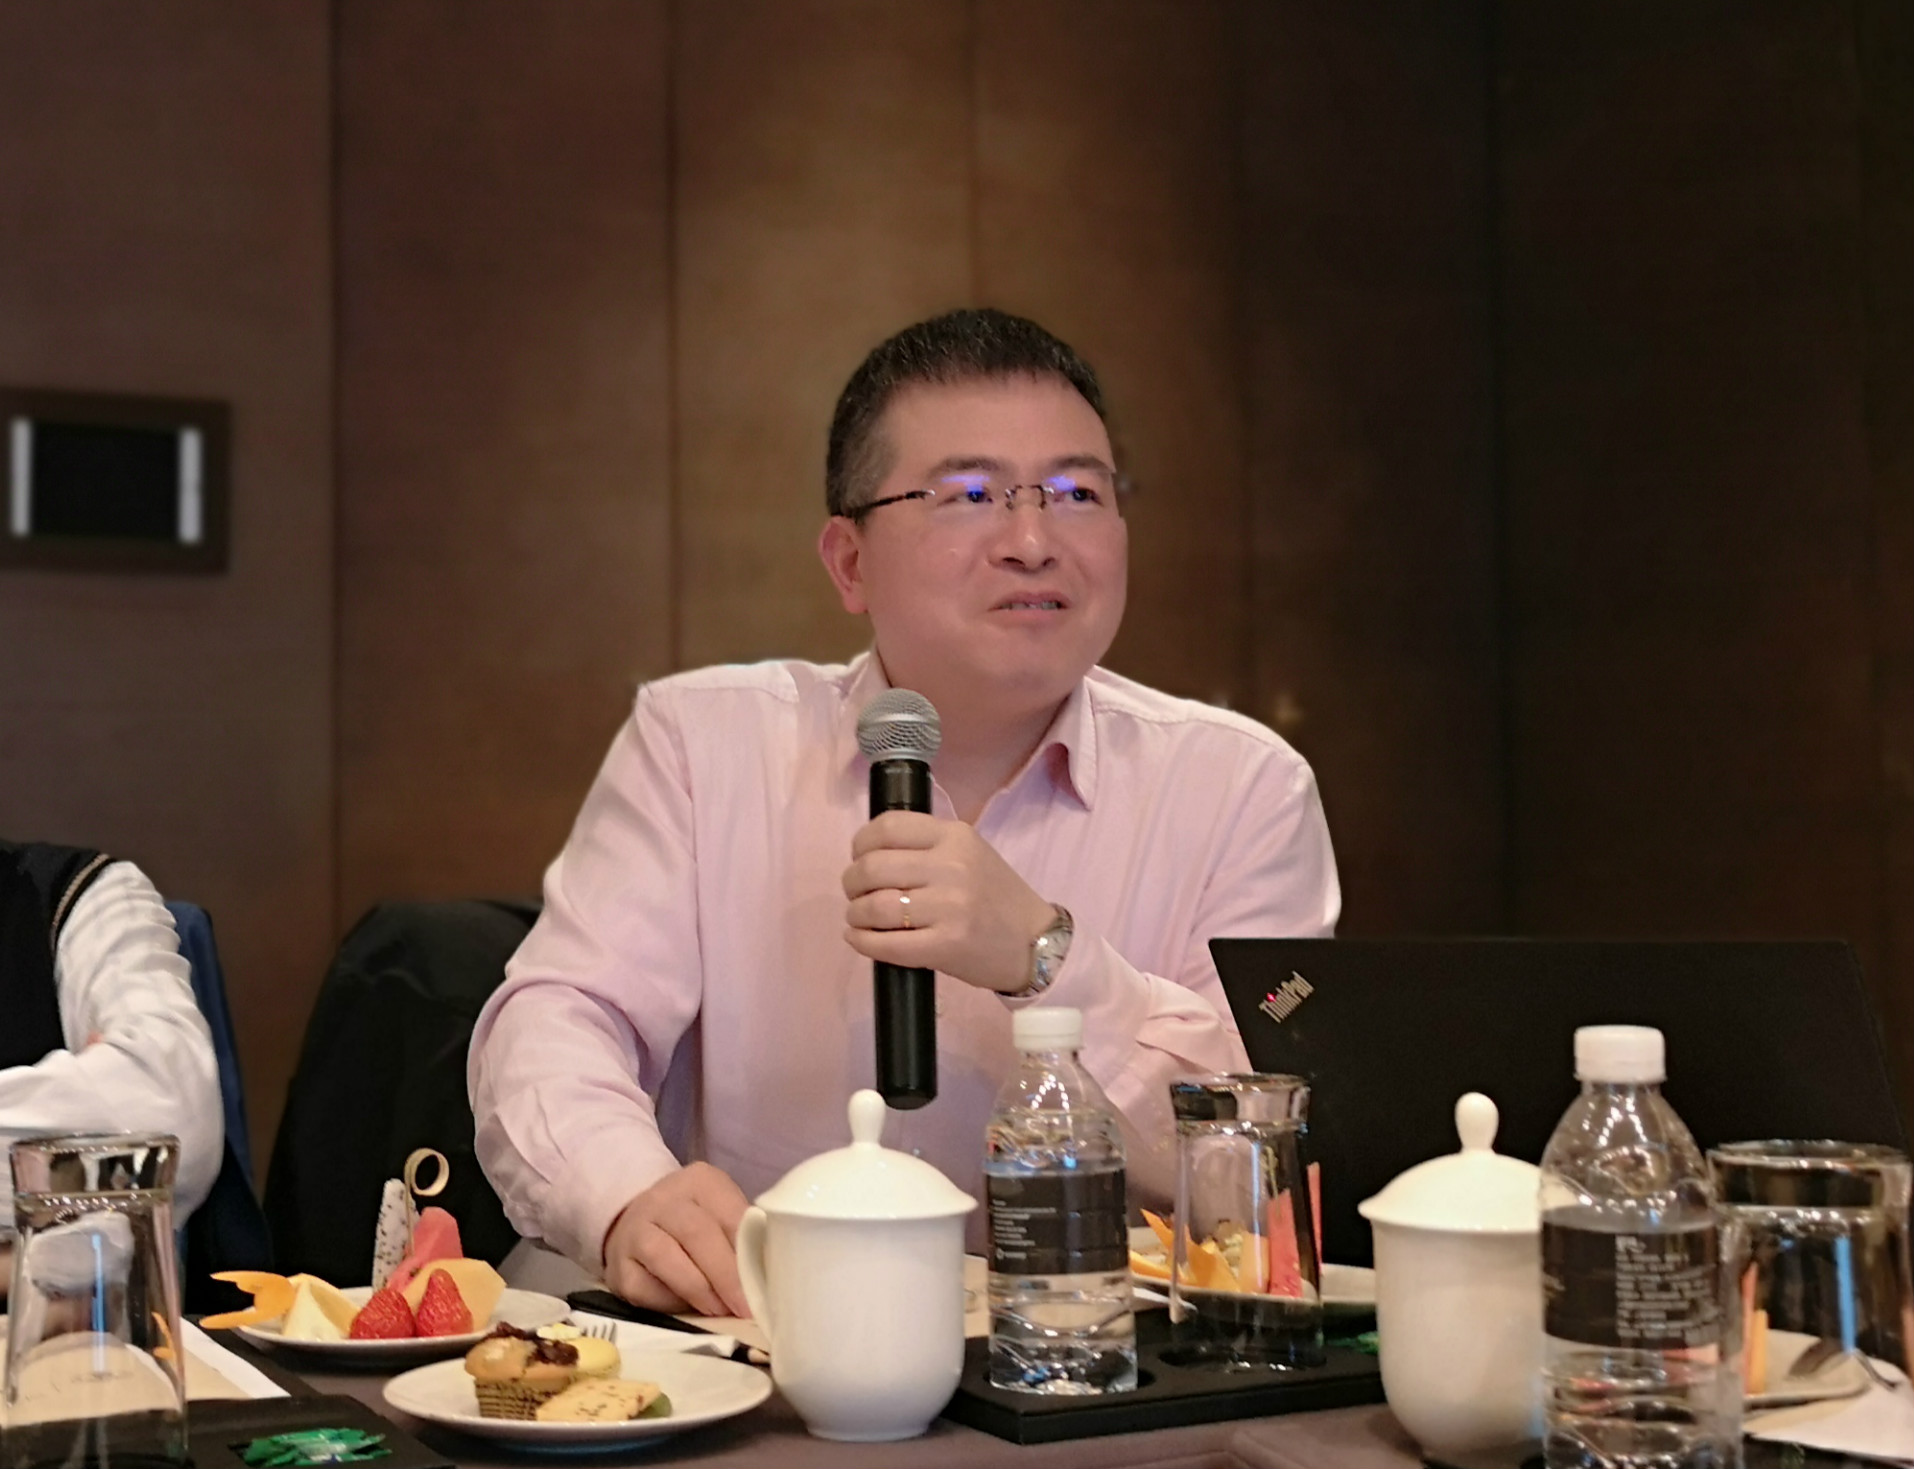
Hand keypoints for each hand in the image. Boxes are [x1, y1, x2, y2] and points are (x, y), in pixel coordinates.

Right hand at [601, 1163, 750, 1317]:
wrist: (635, 1225)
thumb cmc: (695, 1225)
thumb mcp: (722, 1215)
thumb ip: (743, 1237)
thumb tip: (768, 1278)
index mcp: (700, 1182)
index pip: (729, 1213)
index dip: (748, 1251)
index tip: (765, 1284)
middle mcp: (663, 1199)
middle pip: (697, 1233)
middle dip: (725, 1275)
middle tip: (746, 1307)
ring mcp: (635, 1231)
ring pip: (665, 1257)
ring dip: (698, 1290)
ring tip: (720, 1312)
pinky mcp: (619, 1268)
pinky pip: (644, 1288)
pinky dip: (669, 1302)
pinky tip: (687, 1311)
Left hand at [841, 811, 1055, 994]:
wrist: (1034, 943)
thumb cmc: (996, 897)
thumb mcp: (970, 854)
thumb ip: (927, 847)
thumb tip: (869, 854)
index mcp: (955, 836)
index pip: (888, 826)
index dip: (861, 843)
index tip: (860, 857)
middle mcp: (951, 866)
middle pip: (872, 867)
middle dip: (852, 883)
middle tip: (856, 894)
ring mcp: (949, 907)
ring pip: (874, 906)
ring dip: (855, 914)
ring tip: (859, 919)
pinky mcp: (945, 945)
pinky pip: (886, 944)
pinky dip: (863, 942)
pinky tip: (860, 939)